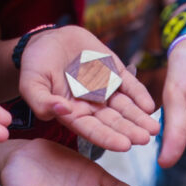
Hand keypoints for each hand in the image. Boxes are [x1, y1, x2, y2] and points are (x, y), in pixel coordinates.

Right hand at [20, 26, 158, 150]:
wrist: (47, 39)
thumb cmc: (35, 65)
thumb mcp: (31, 83)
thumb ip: (41, 101)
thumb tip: (59, 111)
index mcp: (74, 114)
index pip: (93, 130)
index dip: (108, 138)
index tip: (124, 146)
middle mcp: (92, 106)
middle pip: (114, 123)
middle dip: (130, 131)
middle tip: (145, 138)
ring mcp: (105, 90)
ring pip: (126, 108)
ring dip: (140, 118)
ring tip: (154, 128)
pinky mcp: (115, 73)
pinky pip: (130, 86)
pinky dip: (140, 95)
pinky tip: (149, 106)